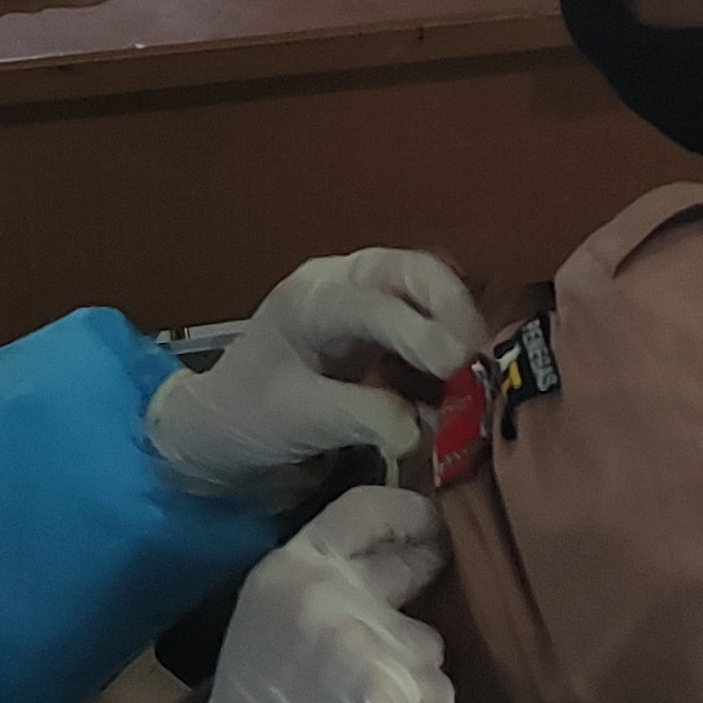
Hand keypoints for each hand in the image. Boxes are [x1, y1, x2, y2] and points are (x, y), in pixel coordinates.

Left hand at [148, 248, 485, 495]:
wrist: (220, 429)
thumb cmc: (245, 417)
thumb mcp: (294, 419)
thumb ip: (360, 417)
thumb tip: (423, 427)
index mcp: (310, 298)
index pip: (370, 302)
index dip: (415, 329)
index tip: (455, 361)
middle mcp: (345, 284)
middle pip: (414, 273)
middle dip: (454, 308)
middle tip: (482, 358)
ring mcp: (369, 303)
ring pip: (431, 293)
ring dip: (462, 329)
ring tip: (482, 375)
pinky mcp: (387, 334)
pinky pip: (431, 329)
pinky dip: (454, 354)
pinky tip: (465, 387)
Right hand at [165, 487, 457, 702]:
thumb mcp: (270, 638)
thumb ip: (323, 601)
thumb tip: (393, 580)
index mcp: (285, 571)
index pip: (361, 506)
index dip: (409, 513)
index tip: (434, 527)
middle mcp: (322, 586)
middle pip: (409, 560)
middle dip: (434, 583)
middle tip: (434, 611)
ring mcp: (359, 631)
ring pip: (429, 642)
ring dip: (417, 687)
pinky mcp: (391, 682)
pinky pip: (440, 696)